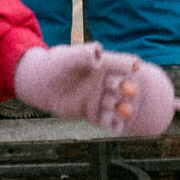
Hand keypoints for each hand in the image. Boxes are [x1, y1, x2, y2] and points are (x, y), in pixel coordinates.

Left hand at [13, 41, 175, 136]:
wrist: (43, 84)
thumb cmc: (56, 64)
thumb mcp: (67, 57)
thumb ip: (83, 54)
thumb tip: (98, 51)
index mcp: (102, 64)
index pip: (118, 63)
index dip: (128, 63)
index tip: (136, 65)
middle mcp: (104, 82)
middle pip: (121, 85)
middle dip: (127, 87)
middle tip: (130, 90)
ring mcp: (100, 98)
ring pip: (116, 104)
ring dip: (123, 108)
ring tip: (125, 111)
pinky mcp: (94, 113)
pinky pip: (107, 120)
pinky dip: (113, 124)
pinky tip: (117, 129)